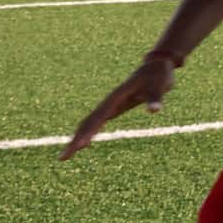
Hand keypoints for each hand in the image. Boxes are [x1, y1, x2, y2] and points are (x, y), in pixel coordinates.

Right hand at [62, 54, 177, 158]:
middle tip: (62, 158)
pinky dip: (89, 132)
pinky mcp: (116, 107)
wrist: (158, 65)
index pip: (98, 118)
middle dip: (75, 140)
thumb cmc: (159, 75)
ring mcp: (112, 105)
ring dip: (79, 137)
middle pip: (88, 123)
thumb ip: (155, 98)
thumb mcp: (159, 85)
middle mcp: (110, 102)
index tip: (77, 146)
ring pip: (91, 123)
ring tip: (67, 154)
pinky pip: (98, 122)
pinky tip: (85, 142)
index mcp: (116, 97)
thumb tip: (154, 110)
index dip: (88, 132)